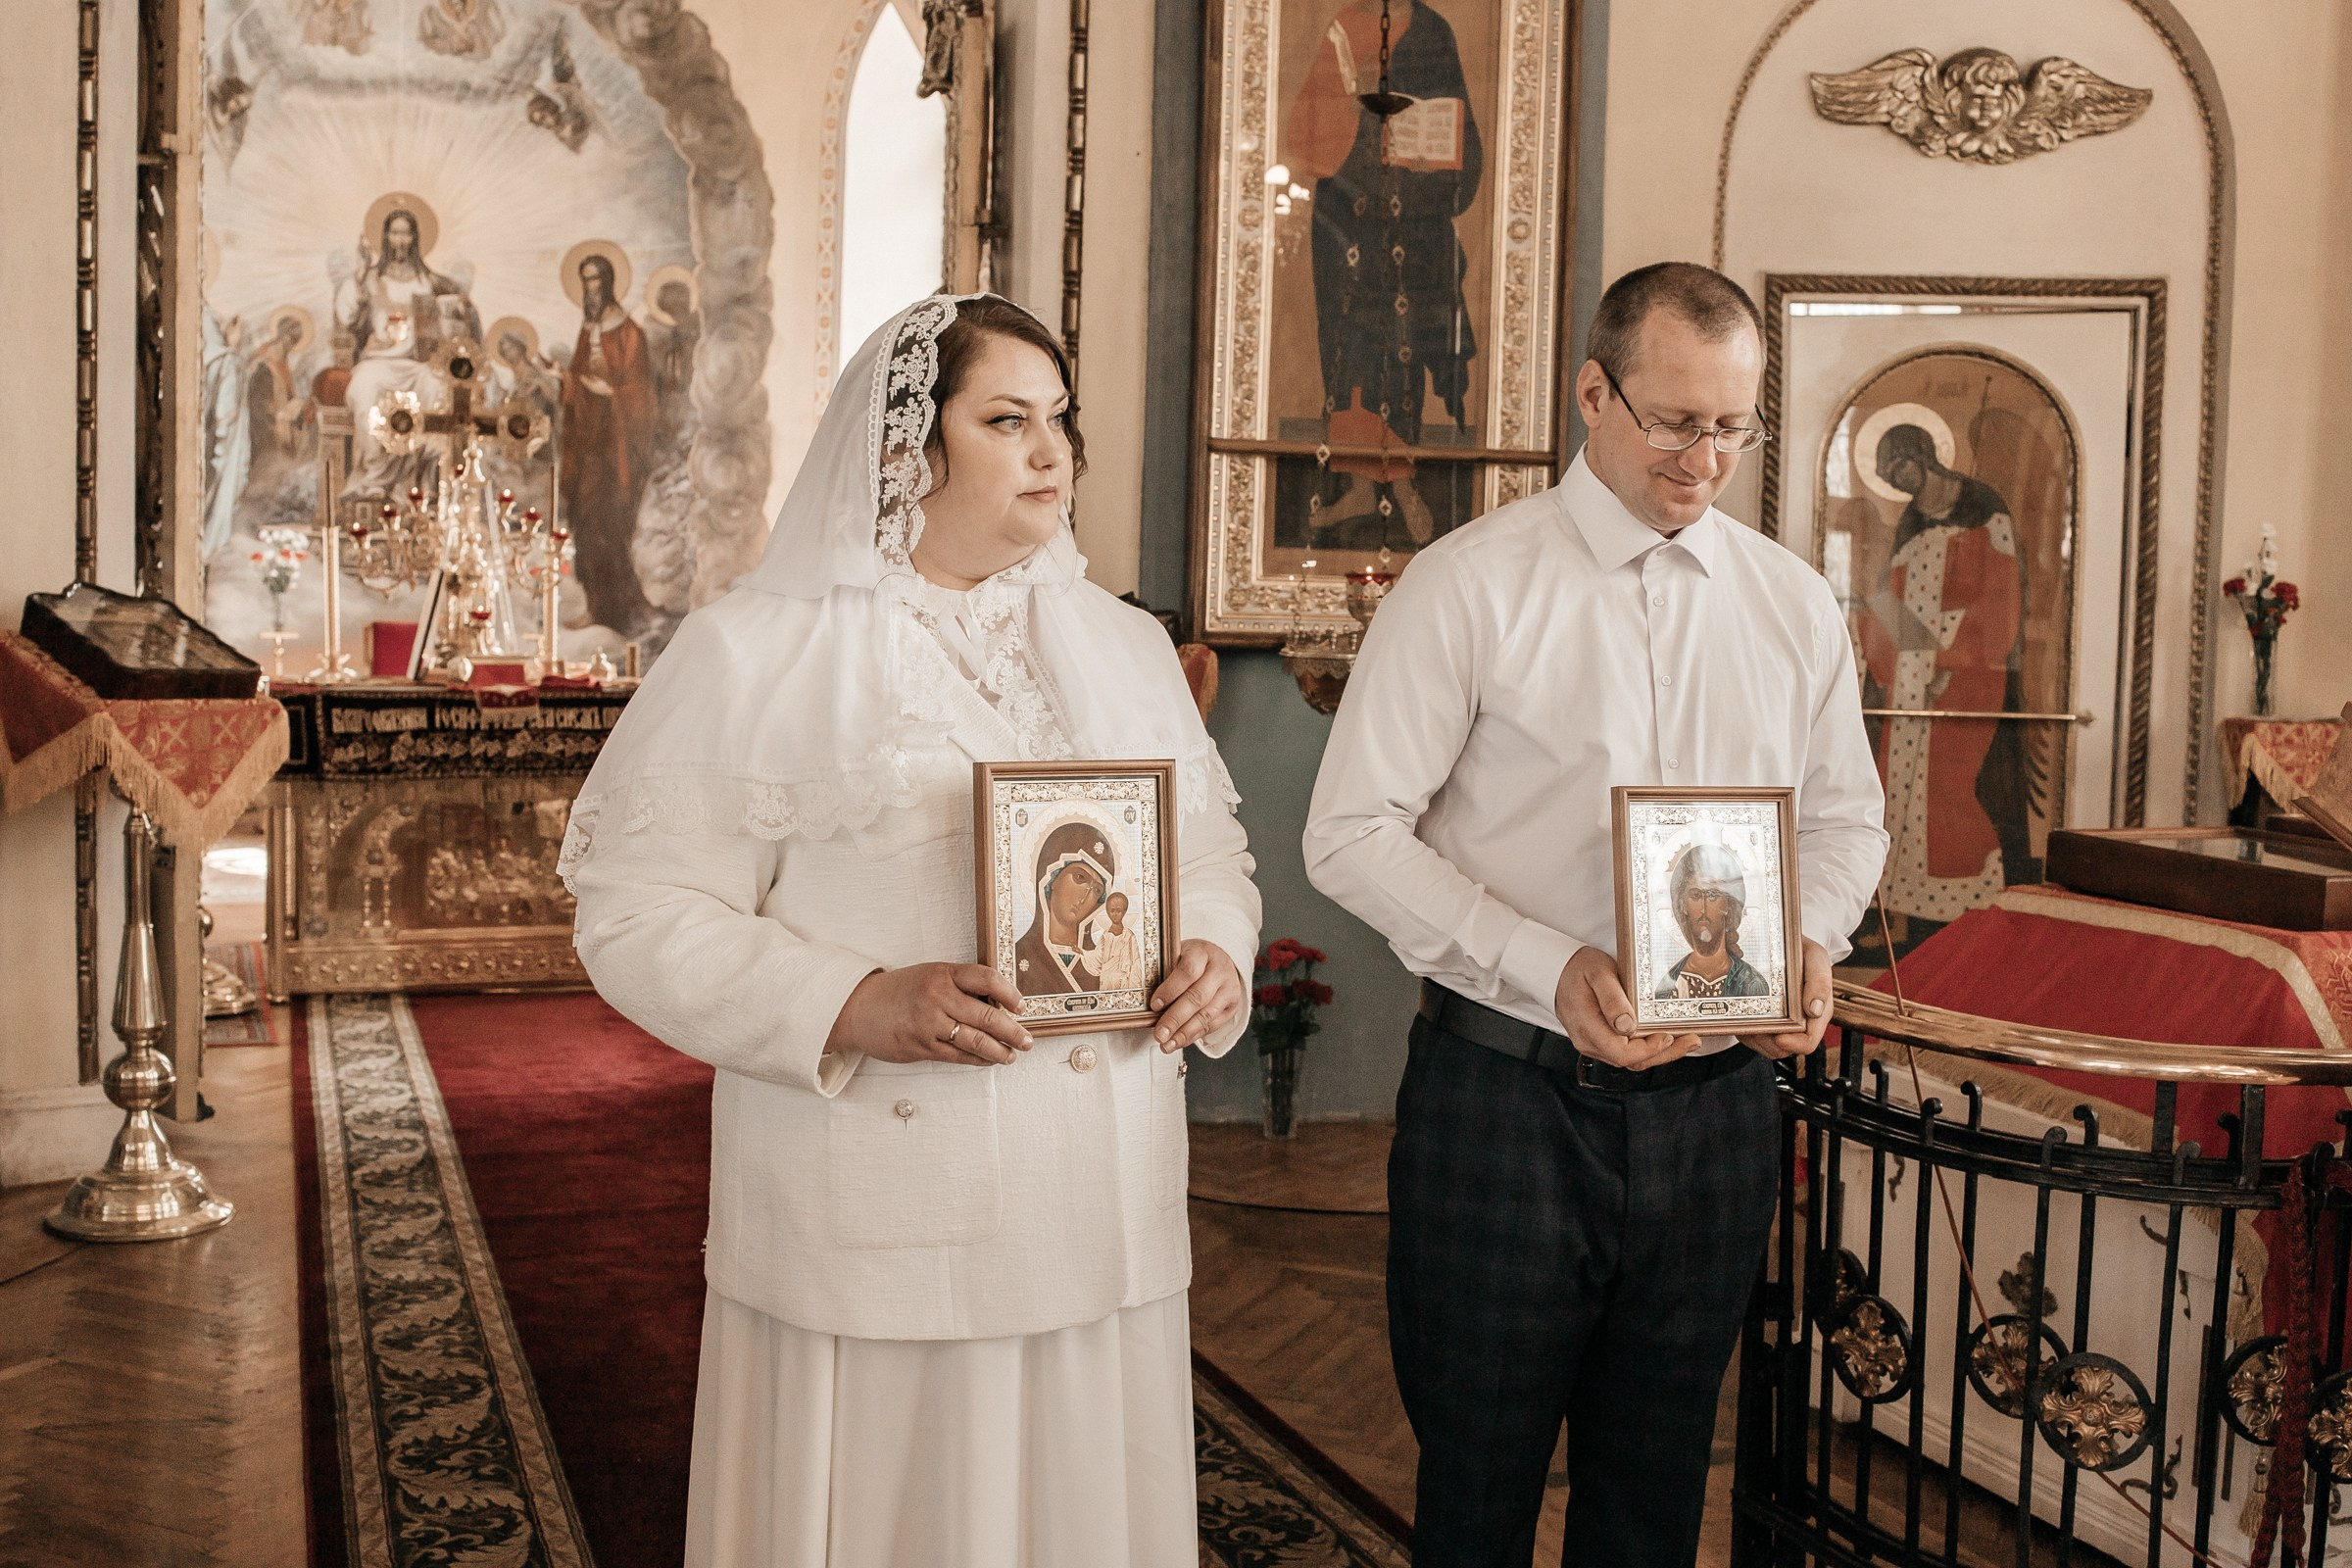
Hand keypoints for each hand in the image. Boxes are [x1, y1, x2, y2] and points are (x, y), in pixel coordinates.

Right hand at [826, 963, 1032, 1065]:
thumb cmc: (900, 992)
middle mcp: (937, 996)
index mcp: (942, 973)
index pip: (986, 978)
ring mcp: (929, 1023)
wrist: (859, 1008)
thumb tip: (999, 1004)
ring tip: (1012, 1055)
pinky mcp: (921, 1046)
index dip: (1009, 993)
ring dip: (1000, 1051)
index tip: (1021, 1006)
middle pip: (987, 1015)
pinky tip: (989, 1061)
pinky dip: (978, 1060)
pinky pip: (958, 1056)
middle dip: (1013, 1031)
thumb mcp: (930, 976)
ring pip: (976, 1040)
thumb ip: (959, 986)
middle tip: (1027, 1040)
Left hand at [1150, 941, 1244, 1053]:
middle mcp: (1220, 970)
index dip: (1170, 990)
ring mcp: (1229, 988)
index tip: (1154, 1005)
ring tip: (1167, 1044)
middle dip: (1175, 1018)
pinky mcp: (1232, 1005)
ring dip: (1184, 1033)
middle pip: (1197, 997)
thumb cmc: (1192, 959)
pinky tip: (1179, 1041)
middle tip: (1159, 1033)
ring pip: (1206, 1014)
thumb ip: (1166, 973)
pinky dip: (1193, 1035)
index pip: (1188, 971)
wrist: (1219, 960)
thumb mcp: (1178, 956)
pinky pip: (1212, 1025)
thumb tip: (1148, 1003)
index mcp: (1203, 953)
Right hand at [1551, 945, 1704, 1070]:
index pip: (1621, 1053)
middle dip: (1664, 1054)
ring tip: (1686, 1040)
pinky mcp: (1601, 1042)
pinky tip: (1666, 1039)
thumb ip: (1612, 999)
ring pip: (1631, 1061)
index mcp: (1587, 1027)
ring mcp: (1594, 1045)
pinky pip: (1626, 1053)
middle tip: (1691, 1040)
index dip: (1648, 1049)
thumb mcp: (1597, 973)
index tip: (1667, 1035)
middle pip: (1631, 1062)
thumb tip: (1627, 1025)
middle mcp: (1590, 1042)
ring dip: (1660, 1053)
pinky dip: (1648, 1049)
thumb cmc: (1579, 969)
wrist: (1557, 973)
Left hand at [1741, 939, 1833, 1059]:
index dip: (1793, 1043)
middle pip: (1783, 1049)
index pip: (1807, 1042)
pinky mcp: (1766, 1025)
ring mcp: (1783, 1026)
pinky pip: (1754, 1041)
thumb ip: (1819, 981)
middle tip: (1755, 1024)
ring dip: (1755, 1036)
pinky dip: (1747, 1032)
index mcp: (1818, 1013)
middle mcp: (1802, 1023)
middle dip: (1767, 1040)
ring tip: (1748, 1017)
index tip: (1779, 1036)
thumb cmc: (1803, 951)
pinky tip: (1744, 1016)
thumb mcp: (1815, 957)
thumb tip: (1814, 1010)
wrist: (1784, 945)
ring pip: (1767, 1048)